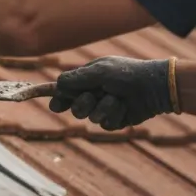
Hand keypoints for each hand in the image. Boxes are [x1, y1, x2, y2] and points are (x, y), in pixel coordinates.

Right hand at [49, 56, 177, 129]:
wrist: (154, 87)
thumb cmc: (126, 74)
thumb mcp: (99, 71)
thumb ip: (76, 78)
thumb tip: (58, 85)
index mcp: (86, 79)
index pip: (63, 88)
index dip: (52, 94)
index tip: (41, 99)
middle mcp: (92, 94)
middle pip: (73, 107)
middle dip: (81, 103)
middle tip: (92, 96)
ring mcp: (103, 108)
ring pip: (88, 117)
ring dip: (102, 107)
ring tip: (116, 98)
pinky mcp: (114, 120)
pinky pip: (105, 124)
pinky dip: (114, 114)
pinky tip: (124, 107)